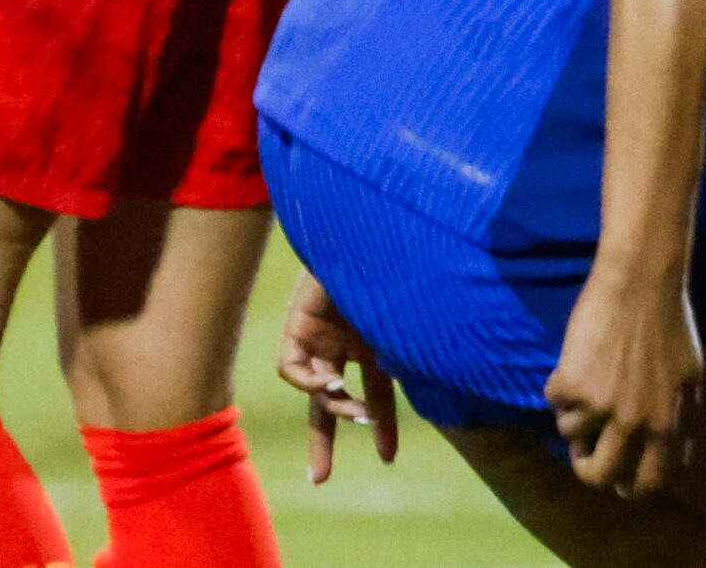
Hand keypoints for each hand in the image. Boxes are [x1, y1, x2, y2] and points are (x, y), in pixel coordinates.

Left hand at [276, 272, 398, 482]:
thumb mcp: (411, 318)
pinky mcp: (297, 325)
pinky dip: (311, 383)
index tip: (387, 458)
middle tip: (321, 480)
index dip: (380, 425)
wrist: (368, 227)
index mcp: (376, 344)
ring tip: (353, 407)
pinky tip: (333, 380)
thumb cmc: (406, 264)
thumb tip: (404, 393)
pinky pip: (293, 370)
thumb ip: (409, 356)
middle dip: (325, 439)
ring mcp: (321, 335)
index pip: (376, 393)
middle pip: (331, 401)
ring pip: (312, 391)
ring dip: (334, 408)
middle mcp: (347, 343)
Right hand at [546, 260, 699, 498]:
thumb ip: (679, 420)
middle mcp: (638, 422)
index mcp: (670, 423)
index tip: (618, 479)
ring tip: (588, 380)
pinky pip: (553, 402)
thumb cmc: (668, 322)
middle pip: (601, 477)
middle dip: (587, 469)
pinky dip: (559, 384)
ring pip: (570, 437)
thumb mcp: (689, 377)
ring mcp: (603, 407)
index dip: (630, 487)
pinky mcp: (573, 386)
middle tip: (584, 452)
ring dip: (574, 413)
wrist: (642, 280)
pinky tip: (577, 358)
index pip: (650, 482)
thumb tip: (671, 459)